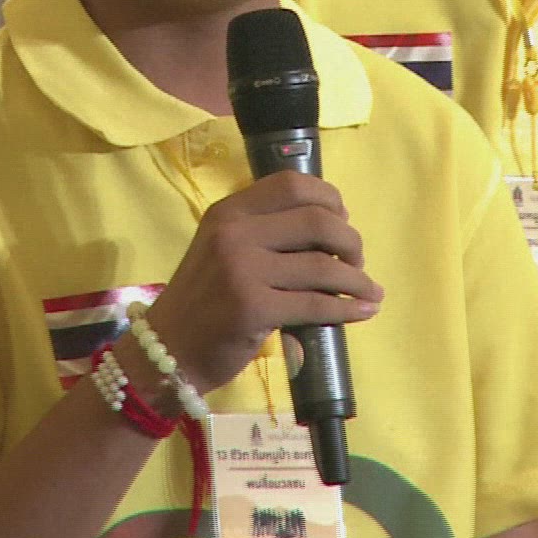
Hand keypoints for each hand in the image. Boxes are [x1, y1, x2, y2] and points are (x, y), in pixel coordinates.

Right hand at [146, 171, 383, 393]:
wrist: (168, 353)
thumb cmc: (203, 301)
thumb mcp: (223, 250)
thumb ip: (264, 232)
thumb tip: (333, 229)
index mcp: (229, 212)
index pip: (292, 185)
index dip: (329, 198)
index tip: (343, 220)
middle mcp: (234, 233)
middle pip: (317, 221)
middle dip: (350, 241)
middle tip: (357, 261)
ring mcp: (242, 271)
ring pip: (322, 266)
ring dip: (356, 279)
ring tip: (369, 290)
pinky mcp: (253, 309)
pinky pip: (316, 304)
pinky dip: (348, 309)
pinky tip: (363, 311)